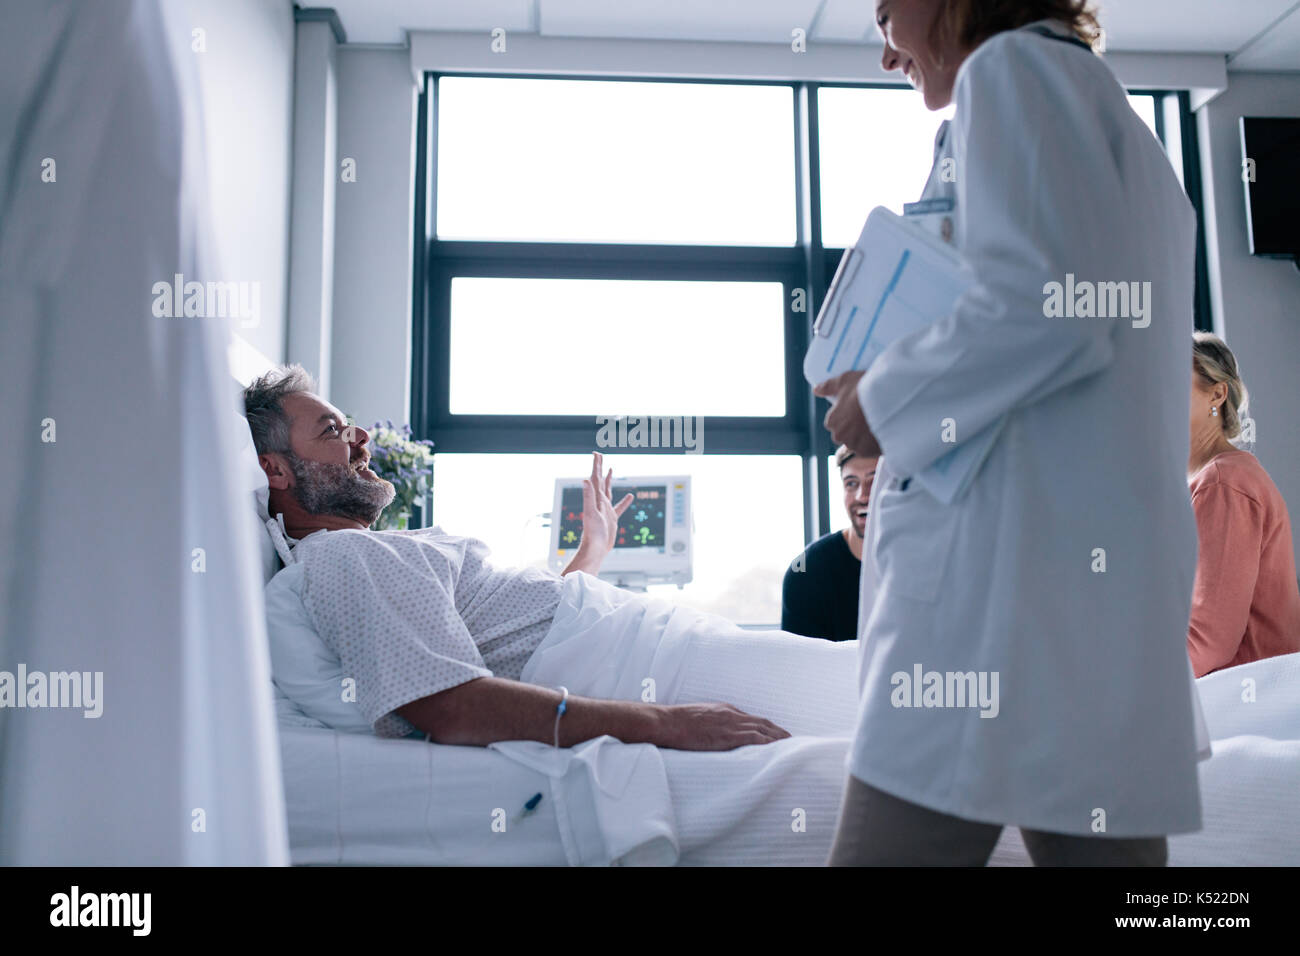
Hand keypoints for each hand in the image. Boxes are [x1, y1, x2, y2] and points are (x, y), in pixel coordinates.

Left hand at [563, 452, 632, 575]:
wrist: (596, 549)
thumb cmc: (592, 533)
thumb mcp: (591, 512)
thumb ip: (588, 496)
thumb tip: (585, 479)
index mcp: (595, 498)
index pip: (596, 477)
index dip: (596, 465)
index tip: (597, 453)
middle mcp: (600, 502)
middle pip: (600, 481)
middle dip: (600, 468)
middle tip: (600, 456)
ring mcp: (605, 509)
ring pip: (608, 491)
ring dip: (609, 480)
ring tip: (611, 470)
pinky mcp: (611, 518)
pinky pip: (619, 507)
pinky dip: (624, 501)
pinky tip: (631, 497)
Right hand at [653, 702, 790, 750]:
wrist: (667, 722)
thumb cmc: (677, 722)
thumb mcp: (699, 718)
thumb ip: (712, 723)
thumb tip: (715, 733)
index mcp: (725, 709)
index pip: (752, 718)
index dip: (766, 726)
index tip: (776, 733)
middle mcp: (732, 714)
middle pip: (762, 721)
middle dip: (778, 730)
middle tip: (791, 739)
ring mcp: (730, 724)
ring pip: (763, 729)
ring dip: (778, 737)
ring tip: (791, 745)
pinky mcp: (727, 735)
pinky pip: (754, 738)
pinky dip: (768, 742)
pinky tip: (777, 749)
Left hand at [813, 371, 881, 457]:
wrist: (889, 400)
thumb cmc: (865, 388)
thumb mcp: (845, 381)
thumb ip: (828, 387)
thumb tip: (816, 390)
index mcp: (832, 421)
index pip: (833, 422)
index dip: (845, 415)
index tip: (856, 409)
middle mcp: (839, 436)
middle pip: (844, 435)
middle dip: (853, 429)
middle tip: (866, 417)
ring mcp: (854, 445)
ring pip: (857, 444)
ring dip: (863, 438)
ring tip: (876, 424)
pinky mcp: (868, 452)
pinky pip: (869, 451)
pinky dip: (874, 445)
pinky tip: (881, 433)